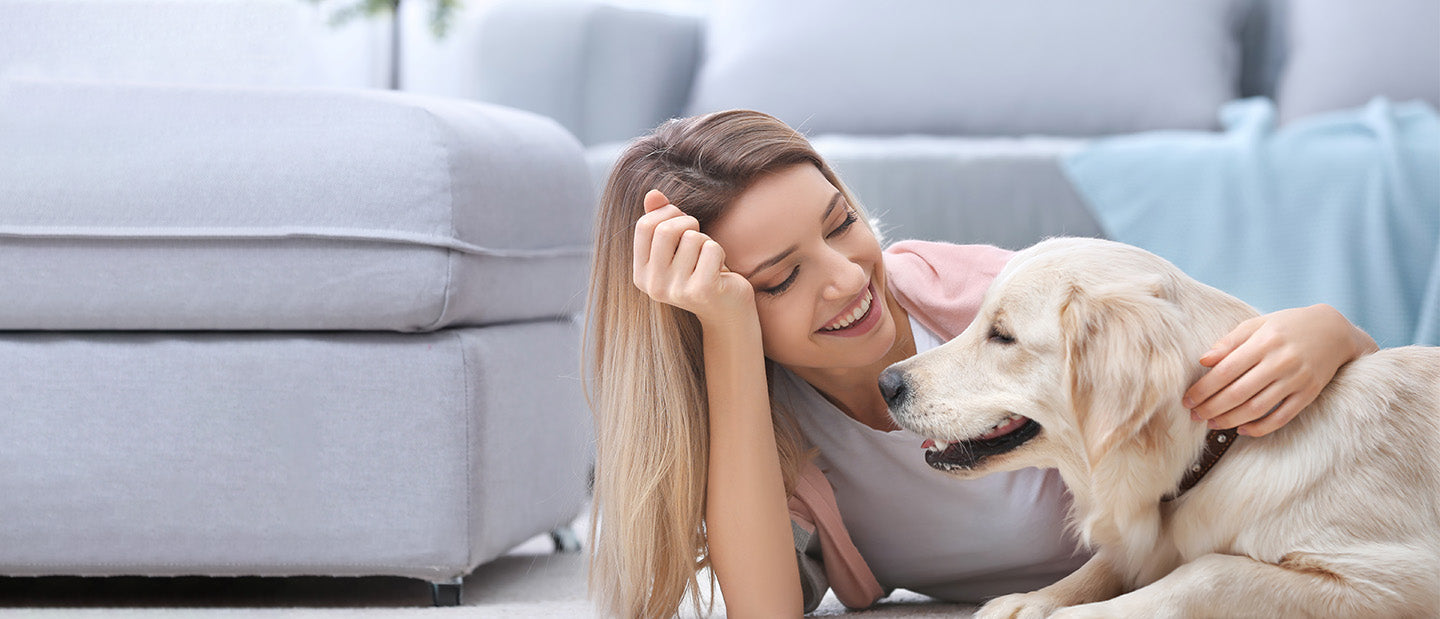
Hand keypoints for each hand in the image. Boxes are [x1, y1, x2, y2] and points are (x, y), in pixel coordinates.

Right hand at [632, 189, 755, 326]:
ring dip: (706, 241)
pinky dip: (720, 252)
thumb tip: (652, 194)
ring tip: (708, 260)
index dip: (666, 213)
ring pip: (693, 237)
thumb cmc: (700, 271)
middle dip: (688, 223)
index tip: (681, 221)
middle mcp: (654, 285)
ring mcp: (677, 290)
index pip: (644, 226)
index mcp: (641, 274)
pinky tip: (719, 270)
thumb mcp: (676, 246)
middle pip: (666, 230)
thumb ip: (661, 220)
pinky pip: (711, 248)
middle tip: (699, 236)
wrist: (726, 310)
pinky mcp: (702, 291)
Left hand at [1182, 304, 1377, 436]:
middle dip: (1212, 408)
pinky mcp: (1308, 394)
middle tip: (1194, 416)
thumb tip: (1203, 360)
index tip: (1187, 400)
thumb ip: (1229, 342)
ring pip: (1257, 408)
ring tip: (1211, 423)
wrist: (1333, 331)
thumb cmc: (1287, 326)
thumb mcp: (1257, 324)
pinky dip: (1260, 428)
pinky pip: (1281, 418)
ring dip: (1230, 420)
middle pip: (1238, 393)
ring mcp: (1297, 380)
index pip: (1225, 371)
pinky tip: (1241, 430)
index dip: (1203, 389)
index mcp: (1264, 342)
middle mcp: (1281, 362)